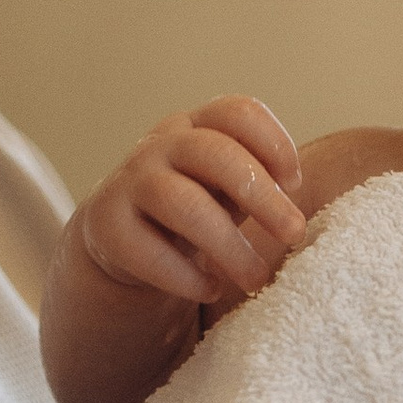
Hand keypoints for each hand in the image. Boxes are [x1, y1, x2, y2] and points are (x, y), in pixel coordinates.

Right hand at [74, 98, 308, 313]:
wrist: (122, 238)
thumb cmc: (195, 206)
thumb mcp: (226, 187)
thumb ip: (259, 183)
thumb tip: (296, 214)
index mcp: (197, 126)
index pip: (236, 112)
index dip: (274, 142)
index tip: (295, 184)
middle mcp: (160, 144)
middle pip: (214, 154)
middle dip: (263, 198)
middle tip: (294, 236)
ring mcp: (129, 181)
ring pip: (183, 204)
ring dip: (229, 246)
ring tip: (256, 280)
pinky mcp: (106, 225)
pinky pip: (148, 249)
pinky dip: (186, 275)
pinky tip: (209, 290)